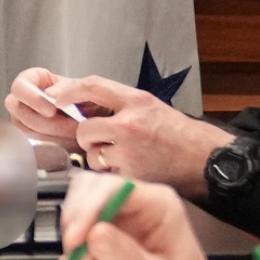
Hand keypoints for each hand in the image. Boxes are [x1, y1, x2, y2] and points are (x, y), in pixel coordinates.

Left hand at [7, 66, 229, 192]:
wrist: (204, 159)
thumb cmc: (177, 134)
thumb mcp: (149, 106)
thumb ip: (117, 104)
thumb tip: (80, 102)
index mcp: (136, 100)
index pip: (92, 86)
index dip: (68, 91)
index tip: (55, 97)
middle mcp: (130, 124)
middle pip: (84, 129)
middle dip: (88, 137)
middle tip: (105, 140)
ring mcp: (129, 150)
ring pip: (91, 153)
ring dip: (99, 157)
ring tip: (124, 156)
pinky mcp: (130, 174)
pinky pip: (103, 173)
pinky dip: (111, 173)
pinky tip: (130, 168)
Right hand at [59, 173, 238, 259]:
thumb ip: (126, 257)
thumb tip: (93, 233)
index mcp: (156, 206)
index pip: (111, 188)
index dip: (87, 208)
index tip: (75, 241)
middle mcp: (131, 212)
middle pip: (83, 197)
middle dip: (75, 232)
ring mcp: (113, 232)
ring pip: (73, 232)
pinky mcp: (98, 255)